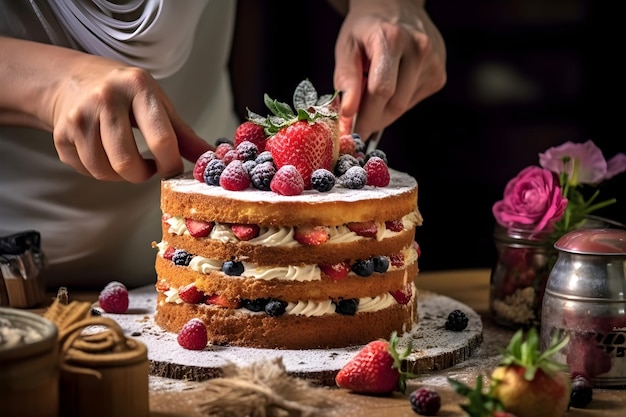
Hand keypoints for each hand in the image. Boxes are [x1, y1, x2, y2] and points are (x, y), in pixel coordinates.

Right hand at [0, 37, 210, 182]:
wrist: (72, 79)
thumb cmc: (125, 93)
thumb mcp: (157, 103)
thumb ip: (183, 134)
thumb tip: (210, 158)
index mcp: (136, 87)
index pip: (161, 139)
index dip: (170, 164)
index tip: (173, 169)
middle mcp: (104, 99)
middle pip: (127, 163)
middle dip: (142, 175)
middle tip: (148, 167)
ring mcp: (78, 117)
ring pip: (105, 172)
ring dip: (122, 176)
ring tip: (129, 160)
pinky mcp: (61, 135)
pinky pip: (88, 171)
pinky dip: (102, 171)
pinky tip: (107, 154)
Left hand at [333, 0, 445, 139]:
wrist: (396, 8)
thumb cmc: (367, 28)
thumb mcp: (347, 47)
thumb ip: (346, 80)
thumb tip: (348, 113)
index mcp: (392, 39)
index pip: (381, 90)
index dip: (364, 116)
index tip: (350, 131)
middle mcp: (419, 48)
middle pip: (394, 104)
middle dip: (372, 119)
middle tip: (356, 122)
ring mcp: (433, 63)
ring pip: (403, 107)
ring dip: (383, 111)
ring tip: (373, 91)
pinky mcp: (439, 75)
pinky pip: (412, 103)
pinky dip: (397, 102)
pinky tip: (392, 85)